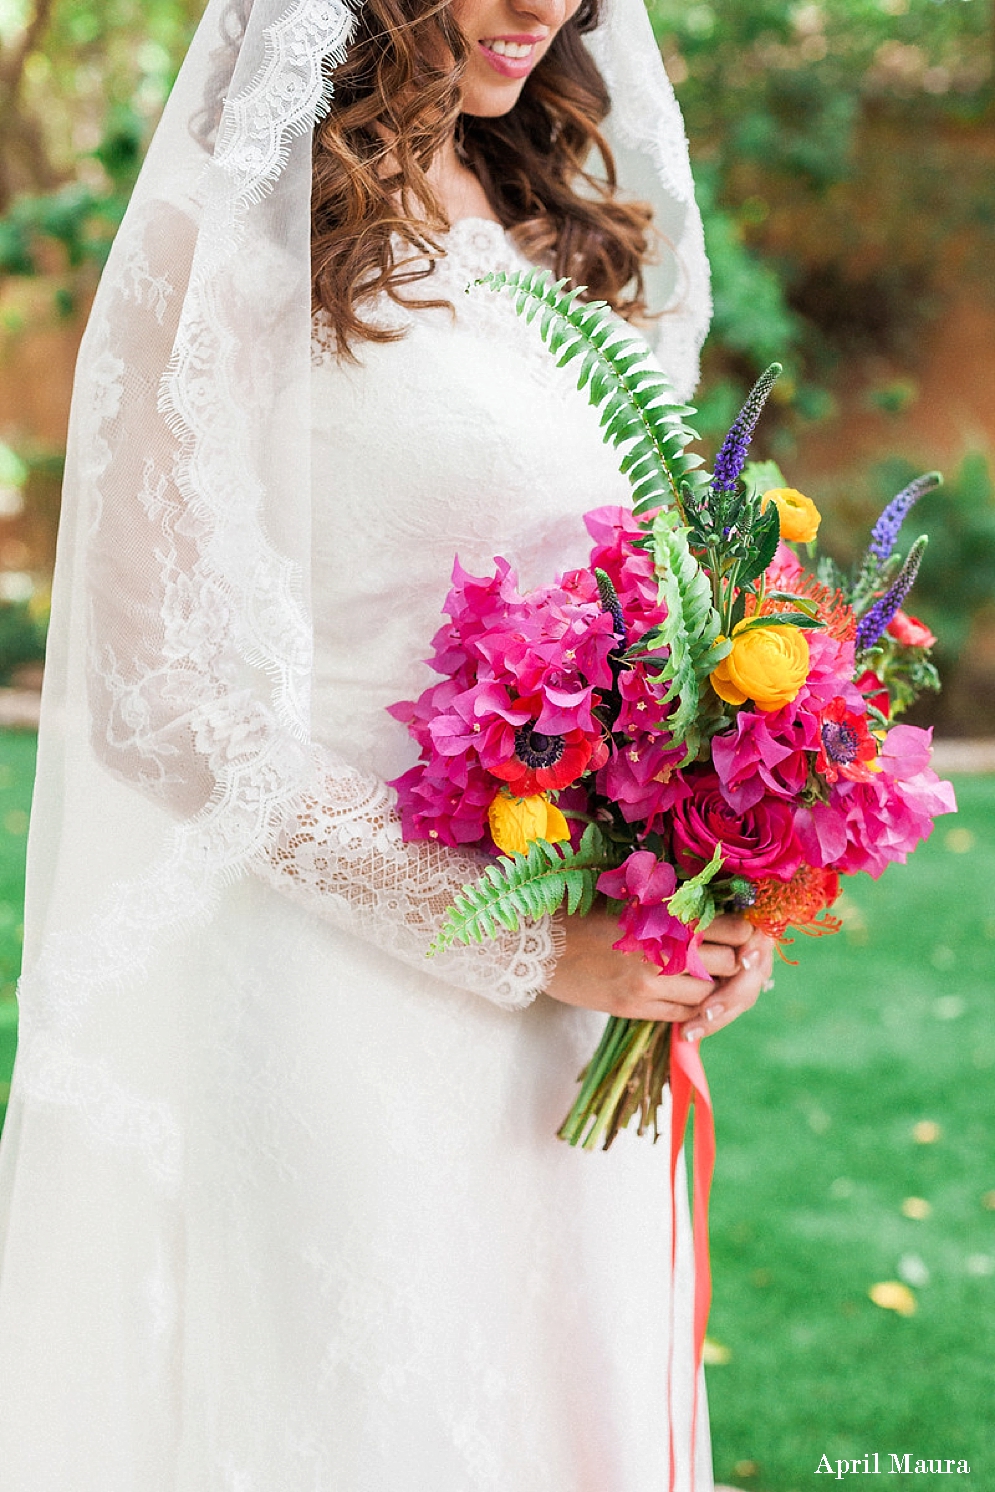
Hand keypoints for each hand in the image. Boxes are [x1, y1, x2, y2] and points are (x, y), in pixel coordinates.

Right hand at [544, 909, 773, 1034]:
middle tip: (727, 953)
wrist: (538, 945)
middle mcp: (661, 954)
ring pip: (706, 994)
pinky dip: (689, 1006)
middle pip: (726, 965)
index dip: (742, 932)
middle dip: (731, 960)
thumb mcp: (632, 902)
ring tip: (703, 973)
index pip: (729, 930)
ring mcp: (648, 986)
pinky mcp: (634, 1009)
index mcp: (663, 919)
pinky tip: (682, 993)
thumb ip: (672, 909)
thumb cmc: (584, 912)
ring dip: (711, 985)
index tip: (741, 930)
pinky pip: (681, 1014)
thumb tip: (716, 914)